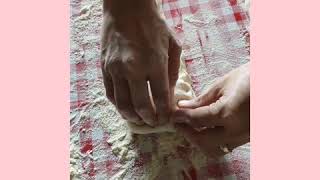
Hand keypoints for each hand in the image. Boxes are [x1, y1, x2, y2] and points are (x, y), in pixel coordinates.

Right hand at [101, 1, 180, 125]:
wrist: (127, 8)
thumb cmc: (153, 25)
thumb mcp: (173, 45)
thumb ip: (173, 71)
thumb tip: (170, 93)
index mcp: (154, 63)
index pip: (161, 98)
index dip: (165, 113)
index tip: (167, 118)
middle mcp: (134, 69)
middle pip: (141, 106)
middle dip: (150, 119)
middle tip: (154, 122)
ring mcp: (116, 69)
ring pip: (122, 104)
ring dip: (132, 116)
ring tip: (140, 119)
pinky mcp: (104, 68)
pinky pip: (110, 93)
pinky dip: (118, 105)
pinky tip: (126, 106)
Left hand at [171, 63, 249, 158]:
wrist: (276, 81)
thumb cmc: (249, 77)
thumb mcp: (222, 84)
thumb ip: (201, 99)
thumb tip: (183, 107)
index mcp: (228, 113)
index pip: (197, 120)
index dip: (181, 118)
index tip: (173, 114)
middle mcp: (236, 130)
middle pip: (203, 141)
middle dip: (187, 133)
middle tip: (178, 122)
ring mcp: (244, 136)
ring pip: (215, 148)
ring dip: (200, 140)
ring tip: (192, 127)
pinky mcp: (248, 138)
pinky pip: (225, 145)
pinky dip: (212, 140)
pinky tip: (206, 128)